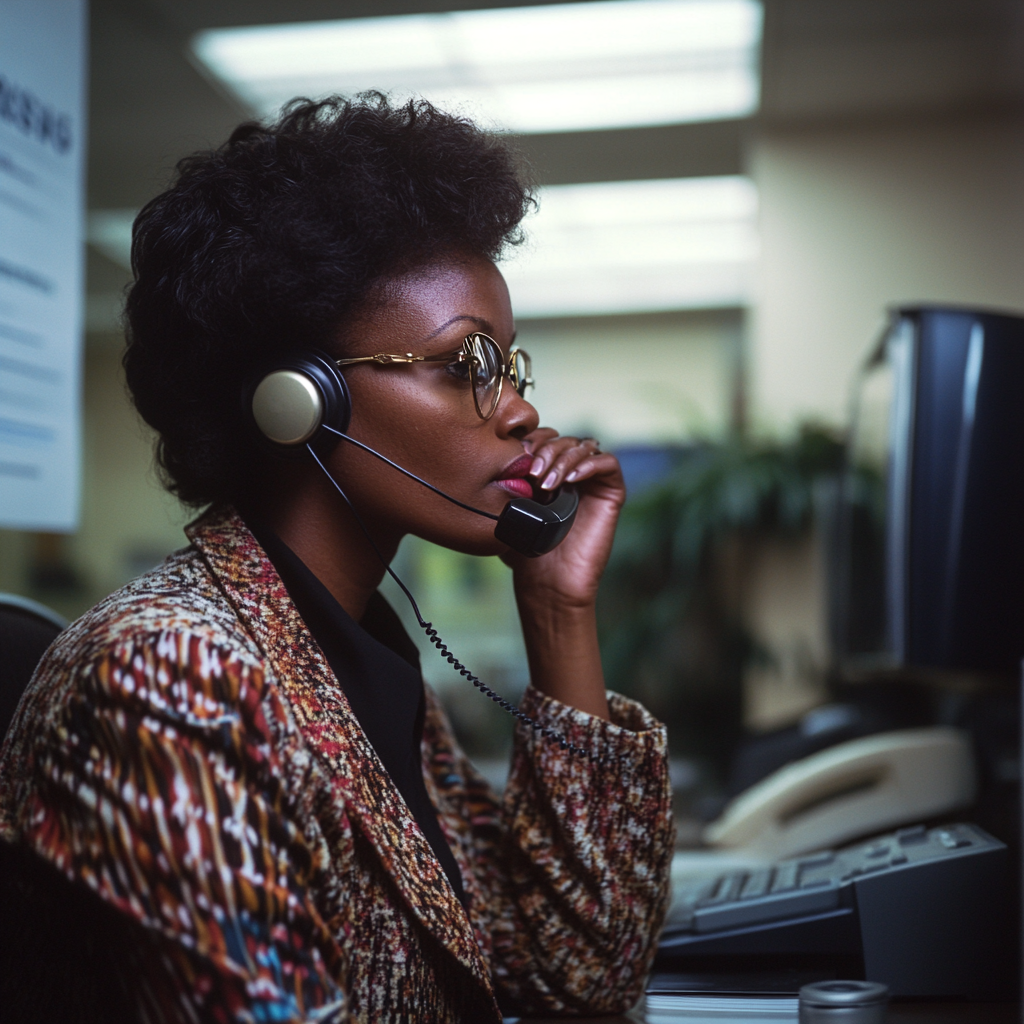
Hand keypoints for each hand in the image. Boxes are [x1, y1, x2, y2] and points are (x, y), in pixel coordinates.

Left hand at [503, 428, 625, 610]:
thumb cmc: (526, 552)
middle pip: (564, 439)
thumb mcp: (508, 510)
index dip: (532, 439)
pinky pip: (609, 463)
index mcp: (549, 473)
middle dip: (546, 450)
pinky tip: (571, 480)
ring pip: (584, 446)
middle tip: (531, 472)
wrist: (548, 584)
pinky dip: (590, 464)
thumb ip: (507, 481)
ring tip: (546, 483)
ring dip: (563, 458)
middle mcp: (572, 474)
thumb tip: (500, 456)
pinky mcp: (612, 494)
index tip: (516, 455)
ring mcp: (593, 483)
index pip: (545, 438)